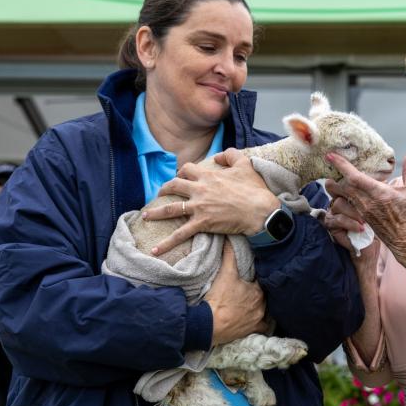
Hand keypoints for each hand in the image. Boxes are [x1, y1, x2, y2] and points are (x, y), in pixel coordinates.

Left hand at [141, 148, 279, 256]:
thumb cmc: (254, 188)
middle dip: (164, 190)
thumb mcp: (245, 164)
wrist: (260, 210)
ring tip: (145, 216)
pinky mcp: (202, 223)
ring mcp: (199, 207)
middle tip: (160, 194)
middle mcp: (199, 189)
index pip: (186, 170)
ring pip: (170, 208)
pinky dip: (166, 243)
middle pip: (173, 186)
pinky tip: (155, 250)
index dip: (181, 173)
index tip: (181, 177)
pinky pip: (180, 234)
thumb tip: (218, 156)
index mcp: (208, 175)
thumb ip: (230, 155)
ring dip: (155, 213)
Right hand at [204, 242, 267, 344]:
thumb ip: (229, 255)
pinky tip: (260, 320)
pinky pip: (263, 327)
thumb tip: (229, 240)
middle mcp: (262, 305)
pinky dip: (262, 324)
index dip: (256, 279)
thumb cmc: (219, 299)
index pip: (261, 281)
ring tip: (252, 304)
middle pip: (263, 296)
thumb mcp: (225, 273)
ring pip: (264, 310)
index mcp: (258, 291)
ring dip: (260, 307)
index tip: (251, 278)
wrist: (210, 323)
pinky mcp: (252, 330)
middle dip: (258, 293)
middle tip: (249, 291)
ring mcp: (258, 318)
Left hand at [325, 148, 405, 273]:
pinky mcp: (362, 218)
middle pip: (342, 187)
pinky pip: (347, 205)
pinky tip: (343, 191)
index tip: (330, 155)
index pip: (355, 177)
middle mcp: (368, 203)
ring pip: (342, 196)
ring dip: (335, 187)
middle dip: (333, 176)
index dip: (341, 165)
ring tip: (333, 177)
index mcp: (380, 194)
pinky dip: (342, 196)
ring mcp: (363, 212)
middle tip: (329, 164)